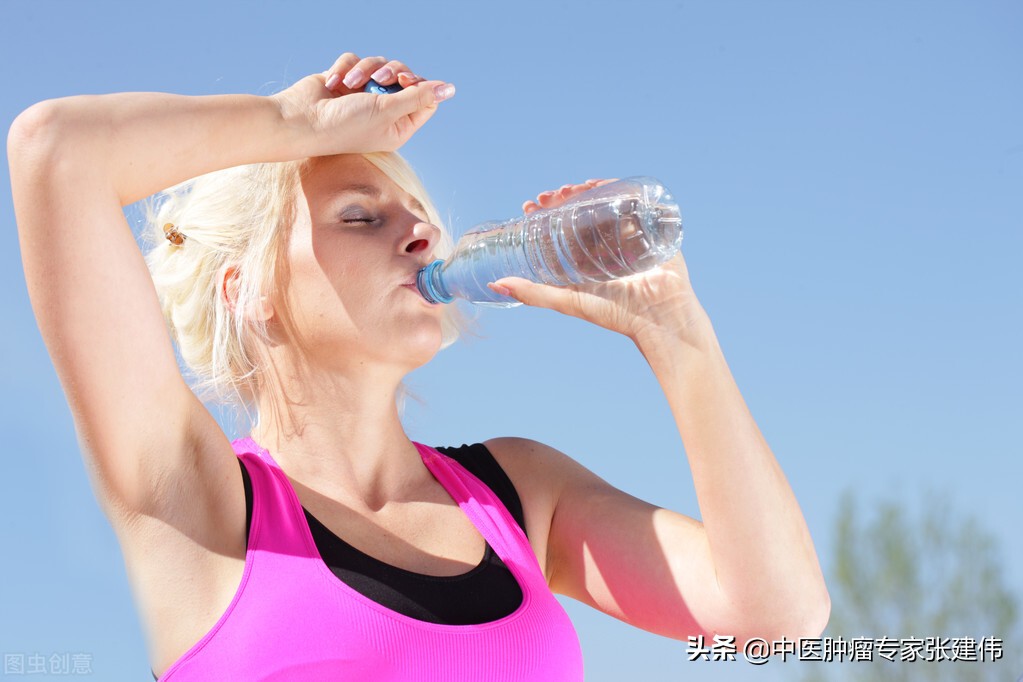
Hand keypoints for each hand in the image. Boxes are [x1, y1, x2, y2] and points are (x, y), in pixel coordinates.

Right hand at [271, 52, 455, 157]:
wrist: (301, 120)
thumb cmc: (344, 124)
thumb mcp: (387, 110)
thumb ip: (418, 97)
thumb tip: (450, 88)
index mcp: (398, 127)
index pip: (425, 101)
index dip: (419, 85)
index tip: (405, 80)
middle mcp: (384, 112)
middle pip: (405, 78)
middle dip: (391, 72)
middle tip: (380, 78)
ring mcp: (364, 97)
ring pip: (379, 65)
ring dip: (365, 69)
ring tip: (351, 82)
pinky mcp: (346, 82)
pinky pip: (356, 61)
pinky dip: (345, 68)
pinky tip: (333, 82)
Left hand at [490, 180, 705, 342]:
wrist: (660, 318)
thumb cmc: (615, 314)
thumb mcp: (567, 301)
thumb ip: (532, 294)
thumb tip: (494, 284)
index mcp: (587, 259)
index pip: (561, 227)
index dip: (545, 213)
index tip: (530, 205)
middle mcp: (606, 244)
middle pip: (581, 210)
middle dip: (563, 197)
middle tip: (548, 195)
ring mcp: (629, 234)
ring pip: (604, 202)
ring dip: (587, 189)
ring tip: (572, 187)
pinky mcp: (652, 228)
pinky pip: (634, 201)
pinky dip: (618, 187)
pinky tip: (602, 183)